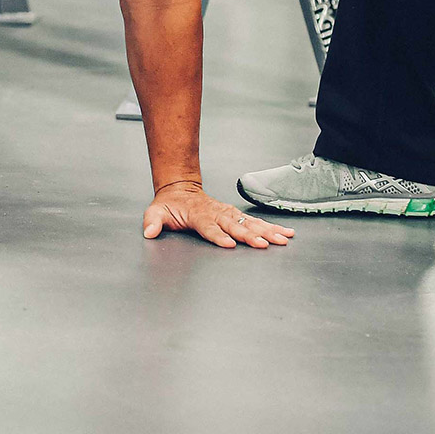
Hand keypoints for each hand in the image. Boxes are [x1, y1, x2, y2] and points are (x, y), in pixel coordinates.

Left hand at [142, 182, 294, 248]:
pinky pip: (254, 222)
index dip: (218, 235)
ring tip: (283, 239)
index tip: (229, 243)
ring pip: (249, 223)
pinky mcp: (235, 215)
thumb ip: (153, 222)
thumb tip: (149, 232)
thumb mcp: (156, 212)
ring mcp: (227, 214)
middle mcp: (216, 214)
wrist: (180, 189)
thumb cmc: (169, 205)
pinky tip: (286, 233)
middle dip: (249, 235)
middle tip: (263, 244)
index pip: (209, 227)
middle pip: (234, 225)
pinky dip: (271, 227)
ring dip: (266, 231)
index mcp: (198, 215)